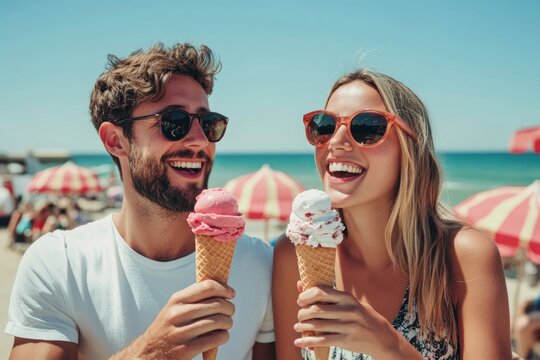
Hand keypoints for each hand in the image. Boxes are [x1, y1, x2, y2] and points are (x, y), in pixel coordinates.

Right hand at [111, 279, 234, 359]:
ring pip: (219, 321)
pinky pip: (215, 338)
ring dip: (228, 323)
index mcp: (176, 300)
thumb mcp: (174, 308)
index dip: (224, 289)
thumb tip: (222, 289)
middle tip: (230, 313)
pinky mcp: (185, 350)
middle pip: (217, 304)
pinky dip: (223, 337)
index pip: (207, 286)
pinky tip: (221, 336)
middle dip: (229, 308)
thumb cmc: (167, 328)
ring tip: (226, 325)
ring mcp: (180, 333)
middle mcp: (177, 314)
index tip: (231, 294)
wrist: (147, 354)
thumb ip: (194, 298)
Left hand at [293, 283, 399, 357]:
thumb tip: (300, 284)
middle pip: (316, 310)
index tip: (300, 301)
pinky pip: (322, 341)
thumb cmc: (360, 316)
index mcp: (347, 298)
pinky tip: (299, 342)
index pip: (320, 292)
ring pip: (317, 326)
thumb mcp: (349, 302)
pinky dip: (308, 342)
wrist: (381, 337)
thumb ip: (328, 296)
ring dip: (303, 327)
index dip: (306, 296)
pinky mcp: (346, 340)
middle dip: (302, 313)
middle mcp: (348, 310)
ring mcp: (348, 326)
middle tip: (300, 316)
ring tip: (298, 326)